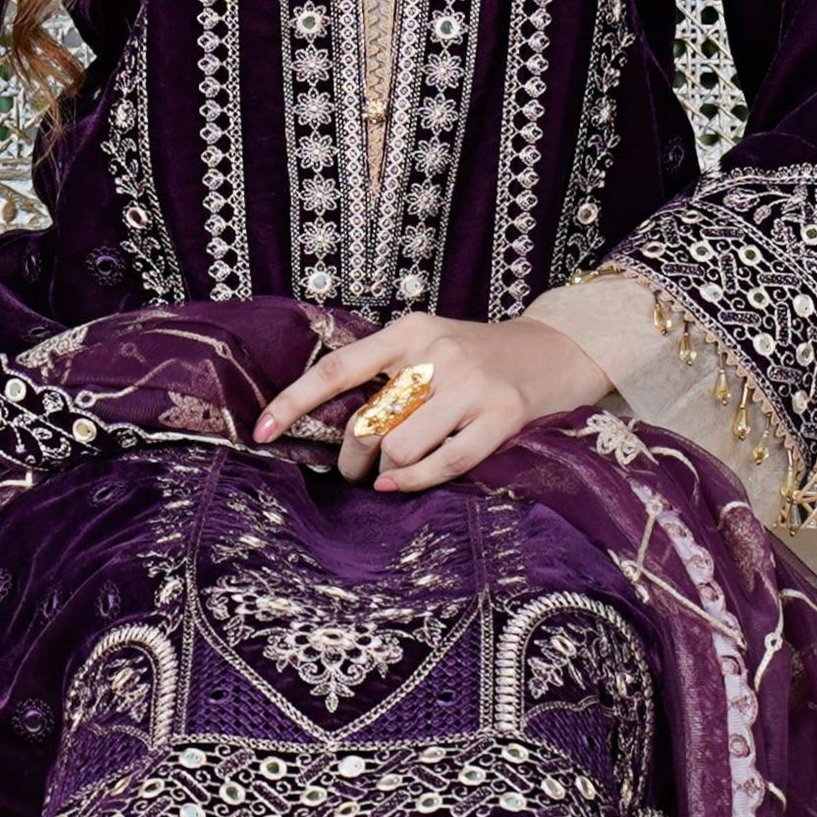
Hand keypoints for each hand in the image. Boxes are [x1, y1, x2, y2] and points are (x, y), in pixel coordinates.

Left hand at [252, 314, 610, 493]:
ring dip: (382, 472)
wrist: (554, 350)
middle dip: (350, 457)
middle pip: (368, 421)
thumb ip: (387, 372)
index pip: (338, 368)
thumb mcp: (428, 345)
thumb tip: (332, 424)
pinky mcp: (502, 416)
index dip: (294, 400)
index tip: (261, 430)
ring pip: (401, 446)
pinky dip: (414, 482)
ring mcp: (473, 384)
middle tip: (351, 472)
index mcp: (410, 330)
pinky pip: (445, 462)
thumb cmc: (478, 357)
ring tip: (382, 477)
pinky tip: (398, 486)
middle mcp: (438, 352)